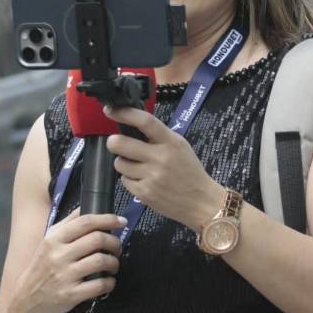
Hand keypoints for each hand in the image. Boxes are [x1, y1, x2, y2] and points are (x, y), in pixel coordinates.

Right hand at [14, 209, 123, 312]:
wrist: (27, 298)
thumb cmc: (43, 265)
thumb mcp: (49, 240)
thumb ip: (68, 223)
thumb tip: (89, 206)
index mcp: (54, 239)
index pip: (86, 222)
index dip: (108, 219)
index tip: (121, 222)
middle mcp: (58, 255)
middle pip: (97, 239)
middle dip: (114, 242)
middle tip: (117, 248)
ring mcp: (64, 276)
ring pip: (101, 261)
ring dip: (114, 262)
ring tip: (113, 264)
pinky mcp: (70, 295)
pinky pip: (99, 285)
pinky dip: (110, 282)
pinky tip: (108, 281)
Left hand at [104, 105, 222, 229]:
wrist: (201, 202)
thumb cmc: (190, 171)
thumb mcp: (180, 146)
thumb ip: (159, 136)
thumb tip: (131, 124)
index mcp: (171, 142)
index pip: (145, 121)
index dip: (124, 113)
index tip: (110, 110)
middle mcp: (160, 158)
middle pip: (121, 143)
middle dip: (113, 142)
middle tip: (116, 143)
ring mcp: (151, 177)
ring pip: (119, 163)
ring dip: (124, 162)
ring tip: (137, 166)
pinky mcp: (144, 193)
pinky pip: (124, 180)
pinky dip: (130, 179)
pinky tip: (143, 180)